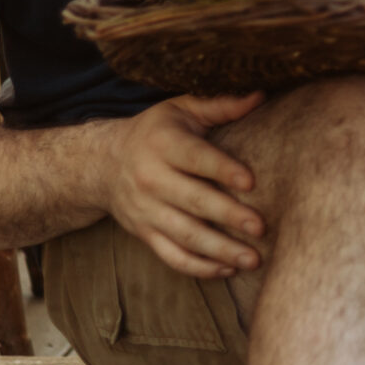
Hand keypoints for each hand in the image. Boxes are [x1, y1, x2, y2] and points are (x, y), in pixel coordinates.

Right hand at [100, 93, 270, 278]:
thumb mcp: (181, 109)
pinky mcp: (144, 234)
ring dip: (220, 250)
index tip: (251, 181)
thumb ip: (220, 105)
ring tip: (253, 259)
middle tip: (261, 227)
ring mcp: (147, 211)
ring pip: (185, 236)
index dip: (223, 169)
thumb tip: (260, 95)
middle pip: (193, 202)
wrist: (103, 162)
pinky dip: (200, 268)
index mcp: (163, 144)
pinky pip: (172, 257)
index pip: (196, 158)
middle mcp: (151, 179)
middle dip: (228, 216)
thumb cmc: (156, 132)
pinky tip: (228, 270)